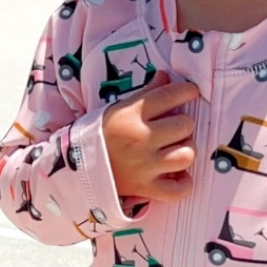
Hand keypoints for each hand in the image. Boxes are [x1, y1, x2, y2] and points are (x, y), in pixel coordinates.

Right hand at [103, 72, 199, 201]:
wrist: (76, 166)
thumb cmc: (100, 133)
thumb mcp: (118, 108)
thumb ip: (145, 92)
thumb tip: (165, 76)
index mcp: (133, 115)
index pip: (171, 95)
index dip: (187, 91)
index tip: (190, 93)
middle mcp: (142, 139)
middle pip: (185, 125)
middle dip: (183, 123)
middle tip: (174, 127)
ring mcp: (145, 166)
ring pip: (186, 156)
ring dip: (186, 151)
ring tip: (176, 149)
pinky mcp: (145, 188)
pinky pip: (177, 191)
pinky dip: (183, 184)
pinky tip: (177, 175)